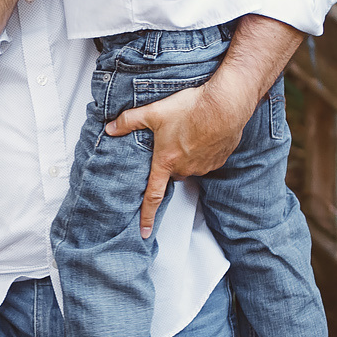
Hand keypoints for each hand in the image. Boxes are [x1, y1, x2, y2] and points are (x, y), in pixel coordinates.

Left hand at [103, 75, 258, 238]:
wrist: (225, 104)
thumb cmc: (192, 108)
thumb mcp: (154, 112)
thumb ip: (129, 120)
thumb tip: (111, 127)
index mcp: (166, 162)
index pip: (153, 196)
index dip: (147, 216)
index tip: (144, 231)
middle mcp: (185, 168)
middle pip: (172, 174)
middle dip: (169, 163)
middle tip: (172, 141)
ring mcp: (203, 166)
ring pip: (190, 166)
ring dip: (187, 154)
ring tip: (189, 132)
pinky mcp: (218, 160)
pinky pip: (206, 160)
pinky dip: (203, 150)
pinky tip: (204, 133)